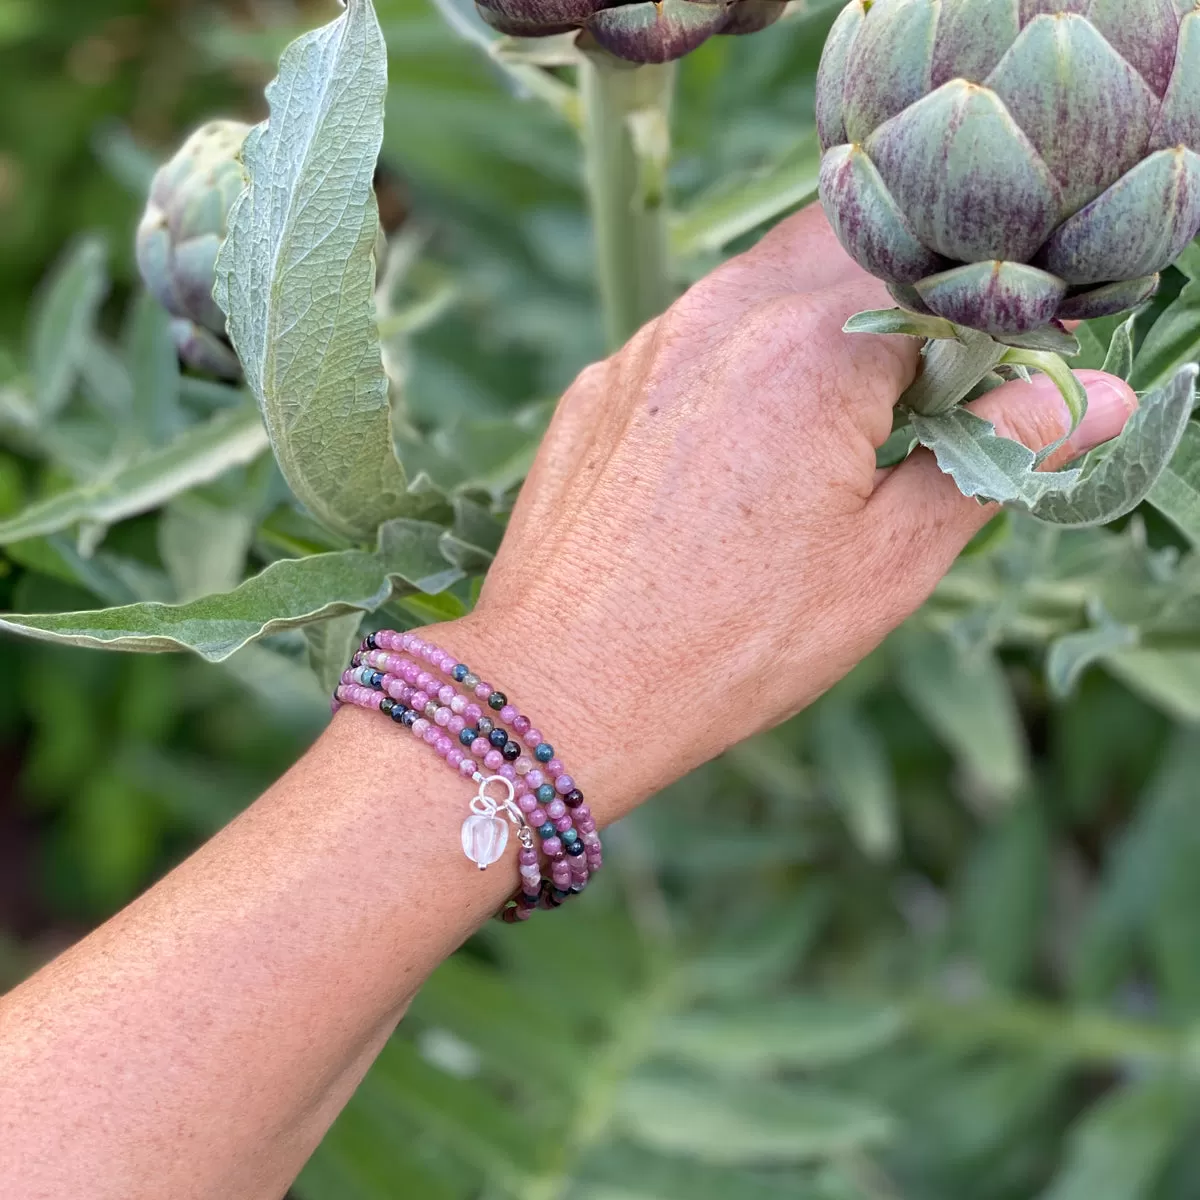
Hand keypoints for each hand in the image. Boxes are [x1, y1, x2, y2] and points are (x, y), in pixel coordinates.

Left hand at [440, 205, 1135, 817]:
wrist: (565, 688)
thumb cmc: (732, 641)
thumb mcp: (888, 562)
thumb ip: (993, 457)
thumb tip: (1096, 401)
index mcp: (812, 348)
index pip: (935, 283)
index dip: (976, 331)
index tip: (981, 394)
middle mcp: (721, 315)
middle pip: (843, 254)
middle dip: (894, 309)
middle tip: (904, 409)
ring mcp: (647, 344)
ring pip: (758, 289)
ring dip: (810, 336)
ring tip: (814, 443)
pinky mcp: (599, 384)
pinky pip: (687, 341)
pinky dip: (732, 369)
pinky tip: (728, 461)